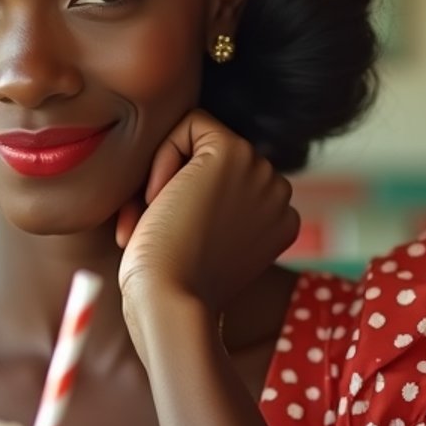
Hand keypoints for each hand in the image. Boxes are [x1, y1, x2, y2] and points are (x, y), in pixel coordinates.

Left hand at [116, 109, 299, 317]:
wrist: (171, 302)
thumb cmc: (169, 288)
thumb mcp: (200, 247)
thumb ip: (210, 214)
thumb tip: (183, 185)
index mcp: (277, 221)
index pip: (224, 184)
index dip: (184, 206)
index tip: (163, 244)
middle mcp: (279, 194)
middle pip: (212, 161)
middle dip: (171, 189)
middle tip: (146, 232)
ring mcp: (262, 172)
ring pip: (200, 142)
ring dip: (163, 176)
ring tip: (148, 221)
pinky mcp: (234, 153)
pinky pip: (191, 123)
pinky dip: (162, 155)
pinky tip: (160, 198)